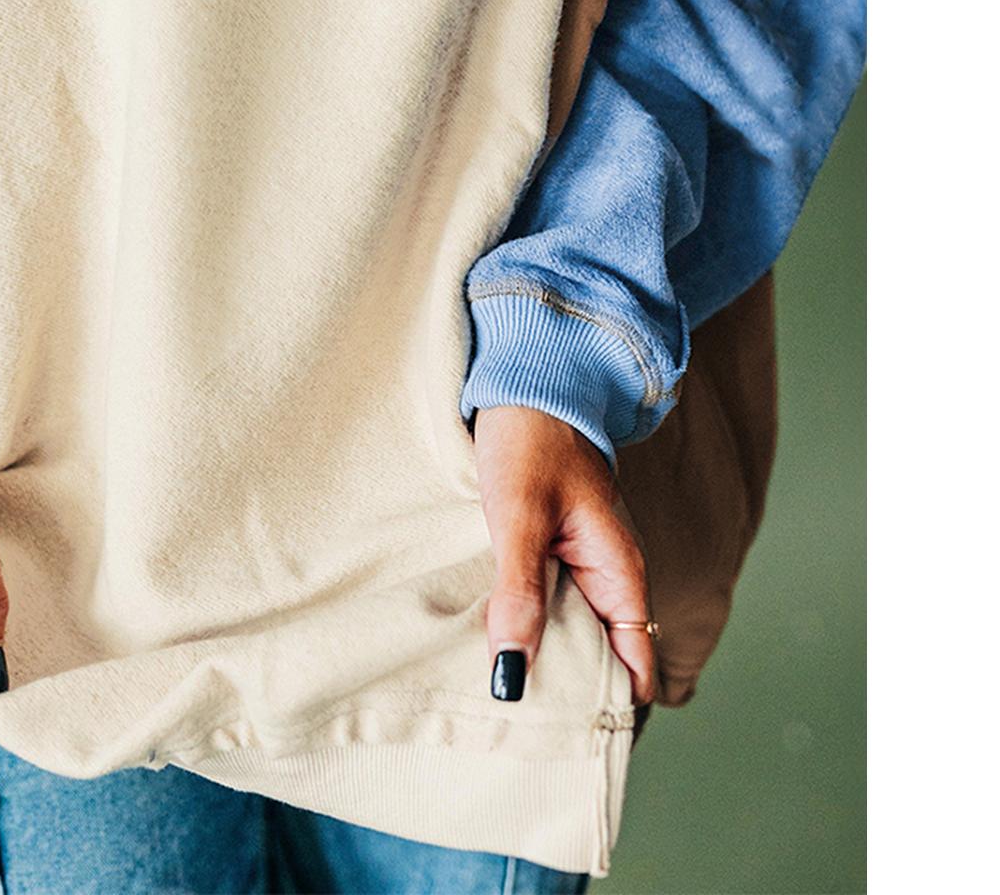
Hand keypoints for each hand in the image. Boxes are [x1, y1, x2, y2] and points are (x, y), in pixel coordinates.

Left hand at [472, 405, 655, 705]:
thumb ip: (519, 594)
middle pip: (600, 656)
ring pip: (568, 627)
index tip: (568, 743)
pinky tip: (486, 637)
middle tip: (517, 728)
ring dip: (540, 654)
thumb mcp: (520, 518)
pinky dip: (522, 621)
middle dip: (568, 690)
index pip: (634, 665)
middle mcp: (605, 574)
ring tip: (495, 693)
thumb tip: (512, 674)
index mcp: (618, 573)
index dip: (609, 708)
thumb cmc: (530, 440)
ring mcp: (577, 559)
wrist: (527, 377)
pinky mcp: (548, 545)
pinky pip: (544, 599)